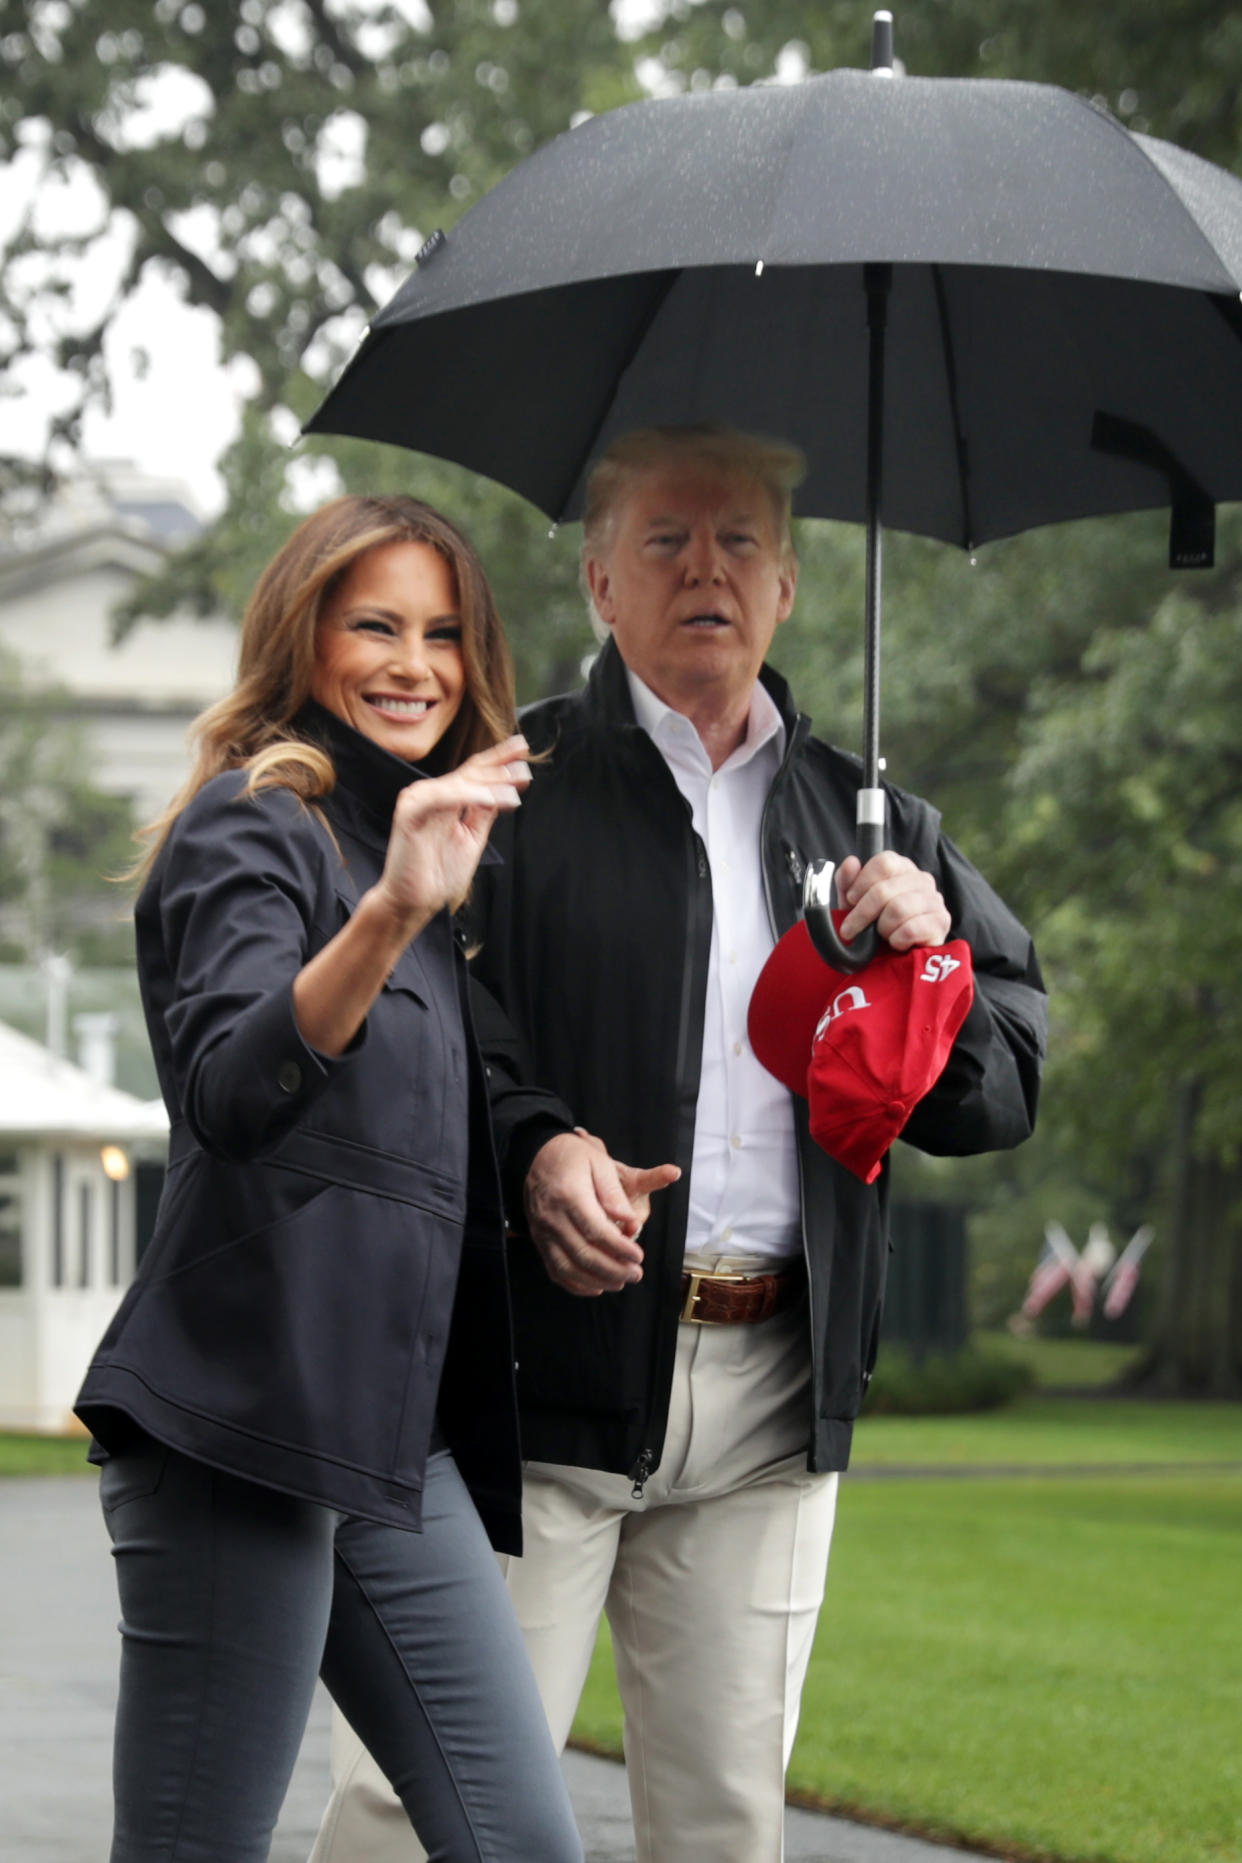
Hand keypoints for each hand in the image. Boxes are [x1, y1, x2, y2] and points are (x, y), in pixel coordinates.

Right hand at [376, 736, 529, 923]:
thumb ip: (483, 813)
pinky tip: (489, 799)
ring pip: (459, 783)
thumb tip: (505, 790)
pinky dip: (466, 796)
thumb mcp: (472, 837)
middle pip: (470, 772)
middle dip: (499, 767)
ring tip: (514, 787)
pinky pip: (440, 798)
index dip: (500, 760)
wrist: (414, 902)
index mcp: (447, 798)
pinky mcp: (409, 813)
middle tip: (525, 766)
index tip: (524, 751)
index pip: (476, 773)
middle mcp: (432, 794)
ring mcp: (419, 801)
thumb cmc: (439, 873)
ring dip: (489, 784)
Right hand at [524, 1130, 680, 1296]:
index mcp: (569, 1195)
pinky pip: (555, 1269)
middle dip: (613, 1269)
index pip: (596, 1230)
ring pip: (568, 1267)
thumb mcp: (598, 1161)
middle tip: (636, 1274)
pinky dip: (575, 1284)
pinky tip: (596, 1287)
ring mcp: (543, 1232)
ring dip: (597, 1281)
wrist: (538, 1156)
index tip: (638, 1257)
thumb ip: (613, 1192)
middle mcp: (552, 1217)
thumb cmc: (573, 1157)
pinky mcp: (540, 1240)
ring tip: (621, 1282)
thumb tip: (629, 1221)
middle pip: (583, 1254)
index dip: (619, 1248)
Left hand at [836, 851, 950, 950]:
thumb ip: (847, 881)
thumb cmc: (873, 924)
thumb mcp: (853, 903)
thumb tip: (851, 862)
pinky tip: (897, 943)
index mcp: (902, 867)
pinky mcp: (941, 922)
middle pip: (884, 889)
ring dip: (882, 928)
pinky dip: (896, 940)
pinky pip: (911, 929)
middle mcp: (922, 879)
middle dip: (862, 913)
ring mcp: (935, 900)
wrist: (893, 957)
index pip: (884, 862)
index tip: (850, 900)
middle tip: (851, 929)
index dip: (862, 882)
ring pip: (897, 909)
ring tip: (882, 935)